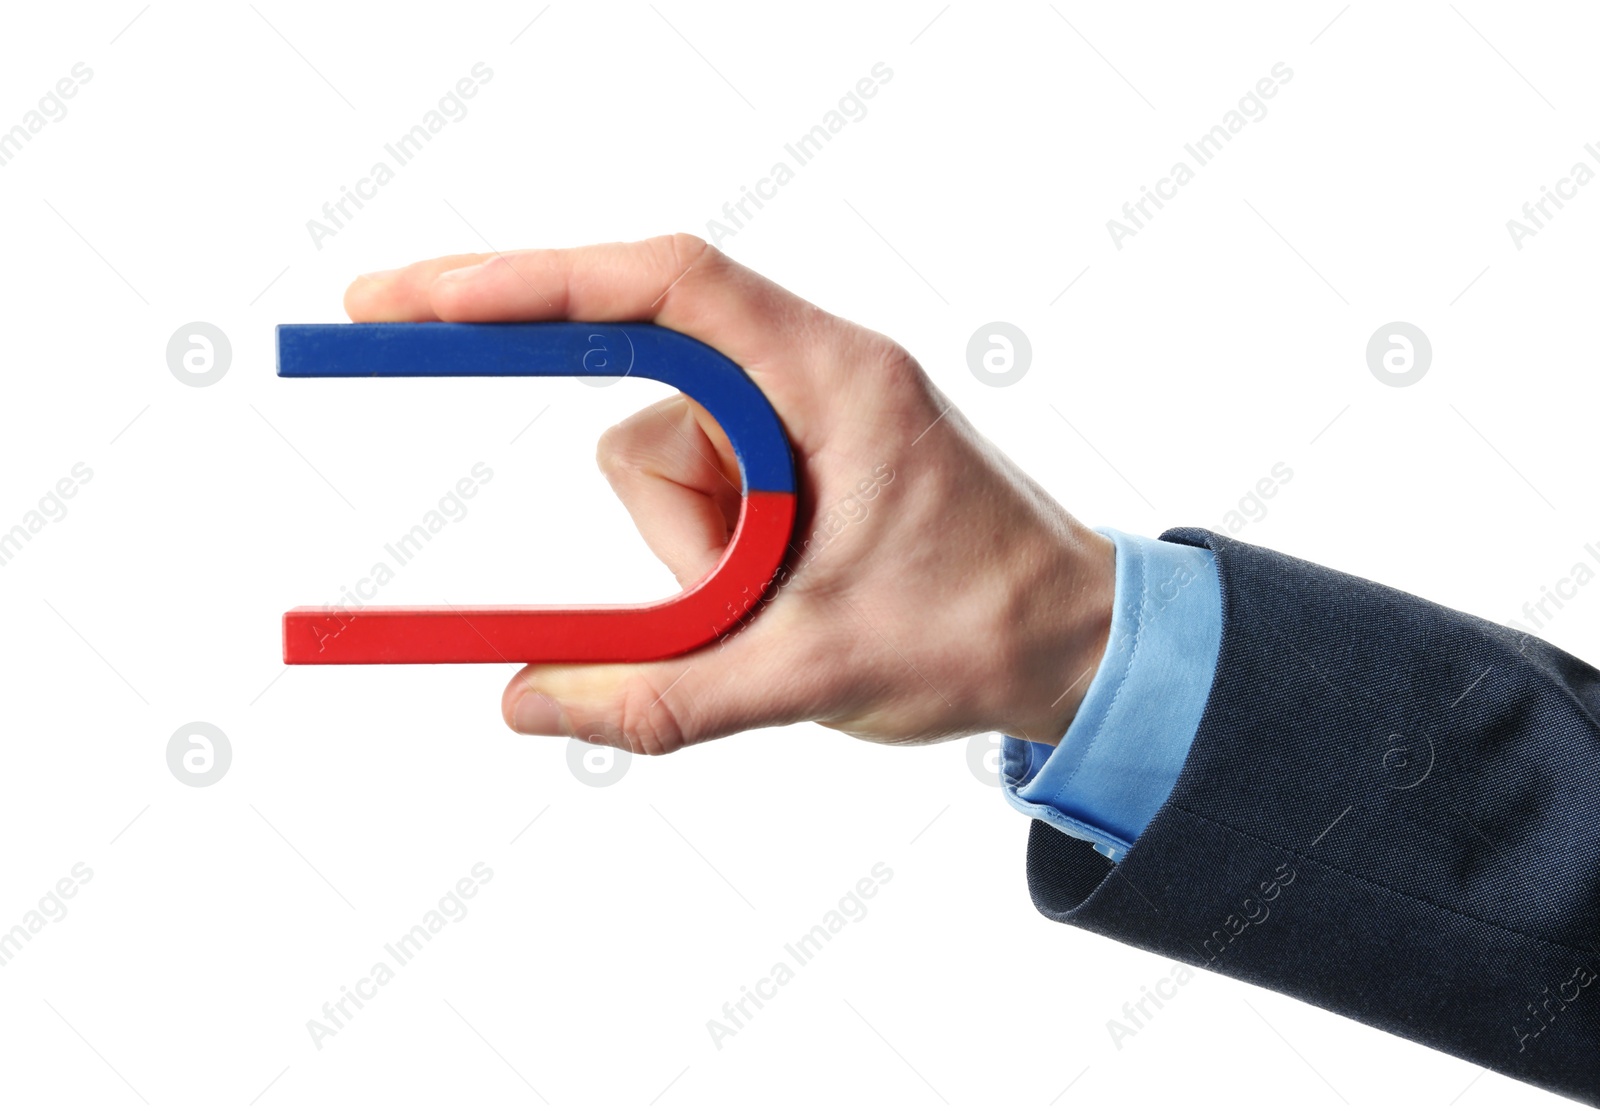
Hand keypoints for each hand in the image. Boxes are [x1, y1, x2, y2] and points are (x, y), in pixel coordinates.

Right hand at [344, 234, 1113, 753]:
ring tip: (800, 612)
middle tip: (735, 589)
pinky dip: (706, 557)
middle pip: (649, 400)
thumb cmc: (982, 630)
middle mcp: (810, 371)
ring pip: (662, 464)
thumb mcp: (816, 672)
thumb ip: (664, 695)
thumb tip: (522, 700)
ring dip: (695, 558)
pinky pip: (694, 491)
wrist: (1077, 646)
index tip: (413, 300)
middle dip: (668, 523)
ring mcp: (797, 414)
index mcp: (831, 379)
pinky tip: (782, 600)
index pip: (663, 287)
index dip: (529, 279)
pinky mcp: (790, 457)